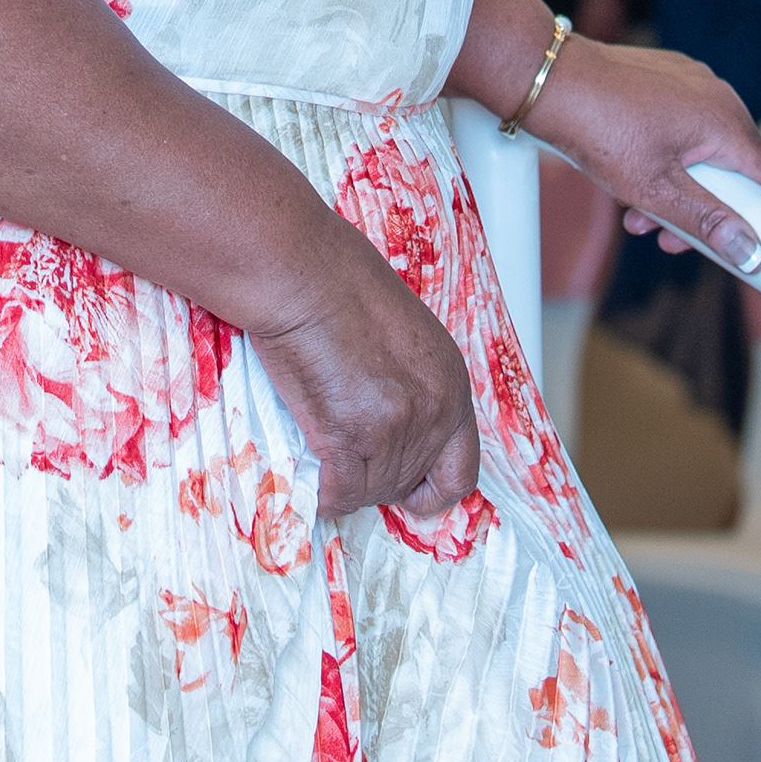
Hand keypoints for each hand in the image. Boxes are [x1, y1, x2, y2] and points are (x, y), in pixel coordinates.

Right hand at [239, 222, 479, 524]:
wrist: (298, 267)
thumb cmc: (336, 279)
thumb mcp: (401, 330)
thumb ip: (409, 380)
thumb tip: (388, 418)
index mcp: (451, 381)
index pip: (462, 471)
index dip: (431, 488)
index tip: (405, 488)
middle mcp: (434, 409)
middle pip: (406, 483)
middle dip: (374, 478)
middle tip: (344, 456)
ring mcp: (394, 425)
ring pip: (369, 491)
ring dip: (344, 482)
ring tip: (321, 452)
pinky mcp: (350, 433)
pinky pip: (338, 493)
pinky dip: (322, 494)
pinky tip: (310, 479)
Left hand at [534, 37, 760, 273]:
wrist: (550, 82)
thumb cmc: (599, 129)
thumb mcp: (655, 190)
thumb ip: (706, 222)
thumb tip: (749, 251)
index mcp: (725, 121)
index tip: (739, 241)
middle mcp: (716, 95)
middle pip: (733, 168)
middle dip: (702, 208)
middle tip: (666, 236)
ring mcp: (690, 81)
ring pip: (701, 149)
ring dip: (676, 188)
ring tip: (634, 213)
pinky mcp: (665, 76)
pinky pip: (680, 124)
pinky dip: (663, 154)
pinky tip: (627, 174)